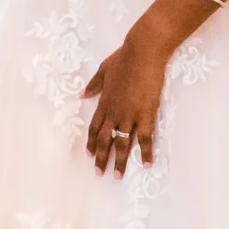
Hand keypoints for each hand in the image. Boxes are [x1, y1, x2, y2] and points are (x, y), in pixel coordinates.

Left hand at [82, 28, 169, 174]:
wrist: (143, 53)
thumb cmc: (124, 58)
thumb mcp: (103, 70)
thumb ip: (94, 85)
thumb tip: (81, 95)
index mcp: (104, 102)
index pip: (95, 128)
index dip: (92, 143)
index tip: (90, 155)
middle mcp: (114, 112)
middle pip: (105, 140)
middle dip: (101, 158)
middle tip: (99, 173)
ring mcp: (130, 115)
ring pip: (122, 143)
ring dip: (119, 161)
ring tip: (117, 176)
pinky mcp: (146, 114)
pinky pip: (145, 138)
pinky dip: (145, 152)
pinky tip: (146, 164)